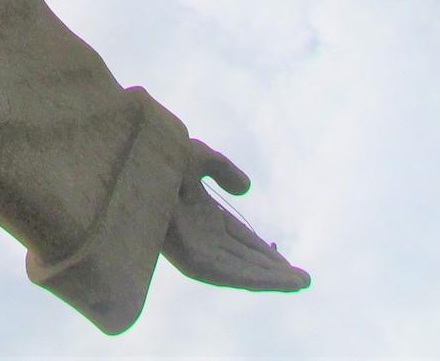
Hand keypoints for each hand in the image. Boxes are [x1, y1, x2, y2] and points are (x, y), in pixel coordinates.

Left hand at [161, 139, 309, 292]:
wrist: (137, 163)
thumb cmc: (157, 156)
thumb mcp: (199, 156)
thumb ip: (223, 169)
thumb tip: (246, 190)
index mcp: (200, 215)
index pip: (238, 240)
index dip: (262, 250)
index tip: (286, 261)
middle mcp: (200, 236)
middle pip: (243, 259)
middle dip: (272, 270)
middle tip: (302, 279)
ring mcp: (197, 249)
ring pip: (241, 271)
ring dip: (272, 278)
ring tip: (301, 283)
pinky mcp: (194, 260)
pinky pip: (233, 275)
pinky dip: (260, 279)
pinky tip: (282, 280)